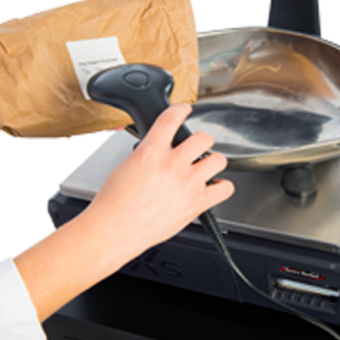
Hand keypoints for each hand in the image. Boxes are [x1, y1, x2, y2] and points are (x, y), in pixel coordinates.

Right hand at [14, 103, 233, 320]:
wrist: (114, 230)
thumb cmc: (114, 204)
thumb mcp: (126, 166)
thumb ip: (148, 155)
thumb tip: (158, 151)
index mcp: (151, 151)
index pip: (172, 117)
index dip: (181, 109)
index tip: (184, 109)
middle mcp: (172, 164)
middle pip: (204, 137)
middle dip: (201, 141)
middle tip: (196, 148)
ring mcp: (188, 184)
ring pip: (218, 160)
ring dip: (212, 162)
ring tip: (205, 168)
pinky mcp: (196, 204)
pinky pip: (225, 189)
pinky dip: (222, 187)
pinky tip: (212, 188)